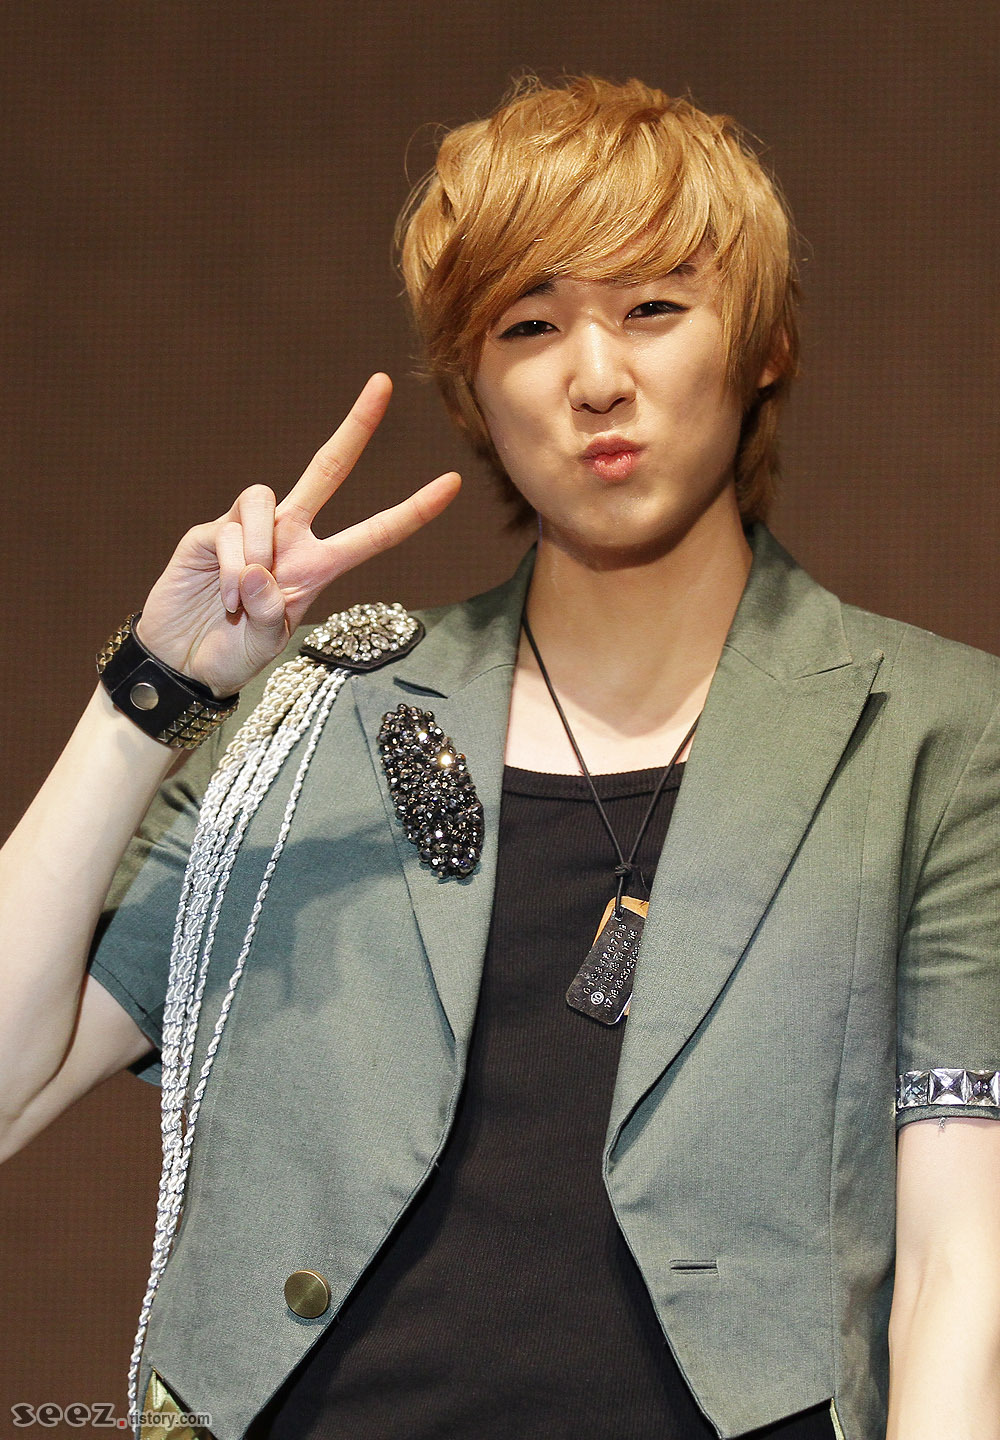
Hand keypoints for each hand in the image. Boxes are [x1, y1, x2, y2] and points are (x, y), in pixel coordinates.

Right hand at [134, 374, 460, 696]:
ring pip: (265, 500)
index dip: (413, 510)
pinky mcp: (209, 533)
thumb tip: (258, 570)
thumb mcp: (267, 646)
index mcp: (319, 566)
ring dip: (257, 550)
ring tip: (242, 597)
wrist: (182, 661)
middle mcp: (290, 538)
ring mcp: (249, 531)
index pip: (375, 532)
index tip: (452, 484)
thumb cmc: (232, 654)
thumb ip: (271, 616)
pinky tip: (223, 598)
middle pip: (327, 469)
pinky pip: (228, 530)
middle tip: (383, 383)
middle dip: (355, 427)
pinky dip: (230, 567)